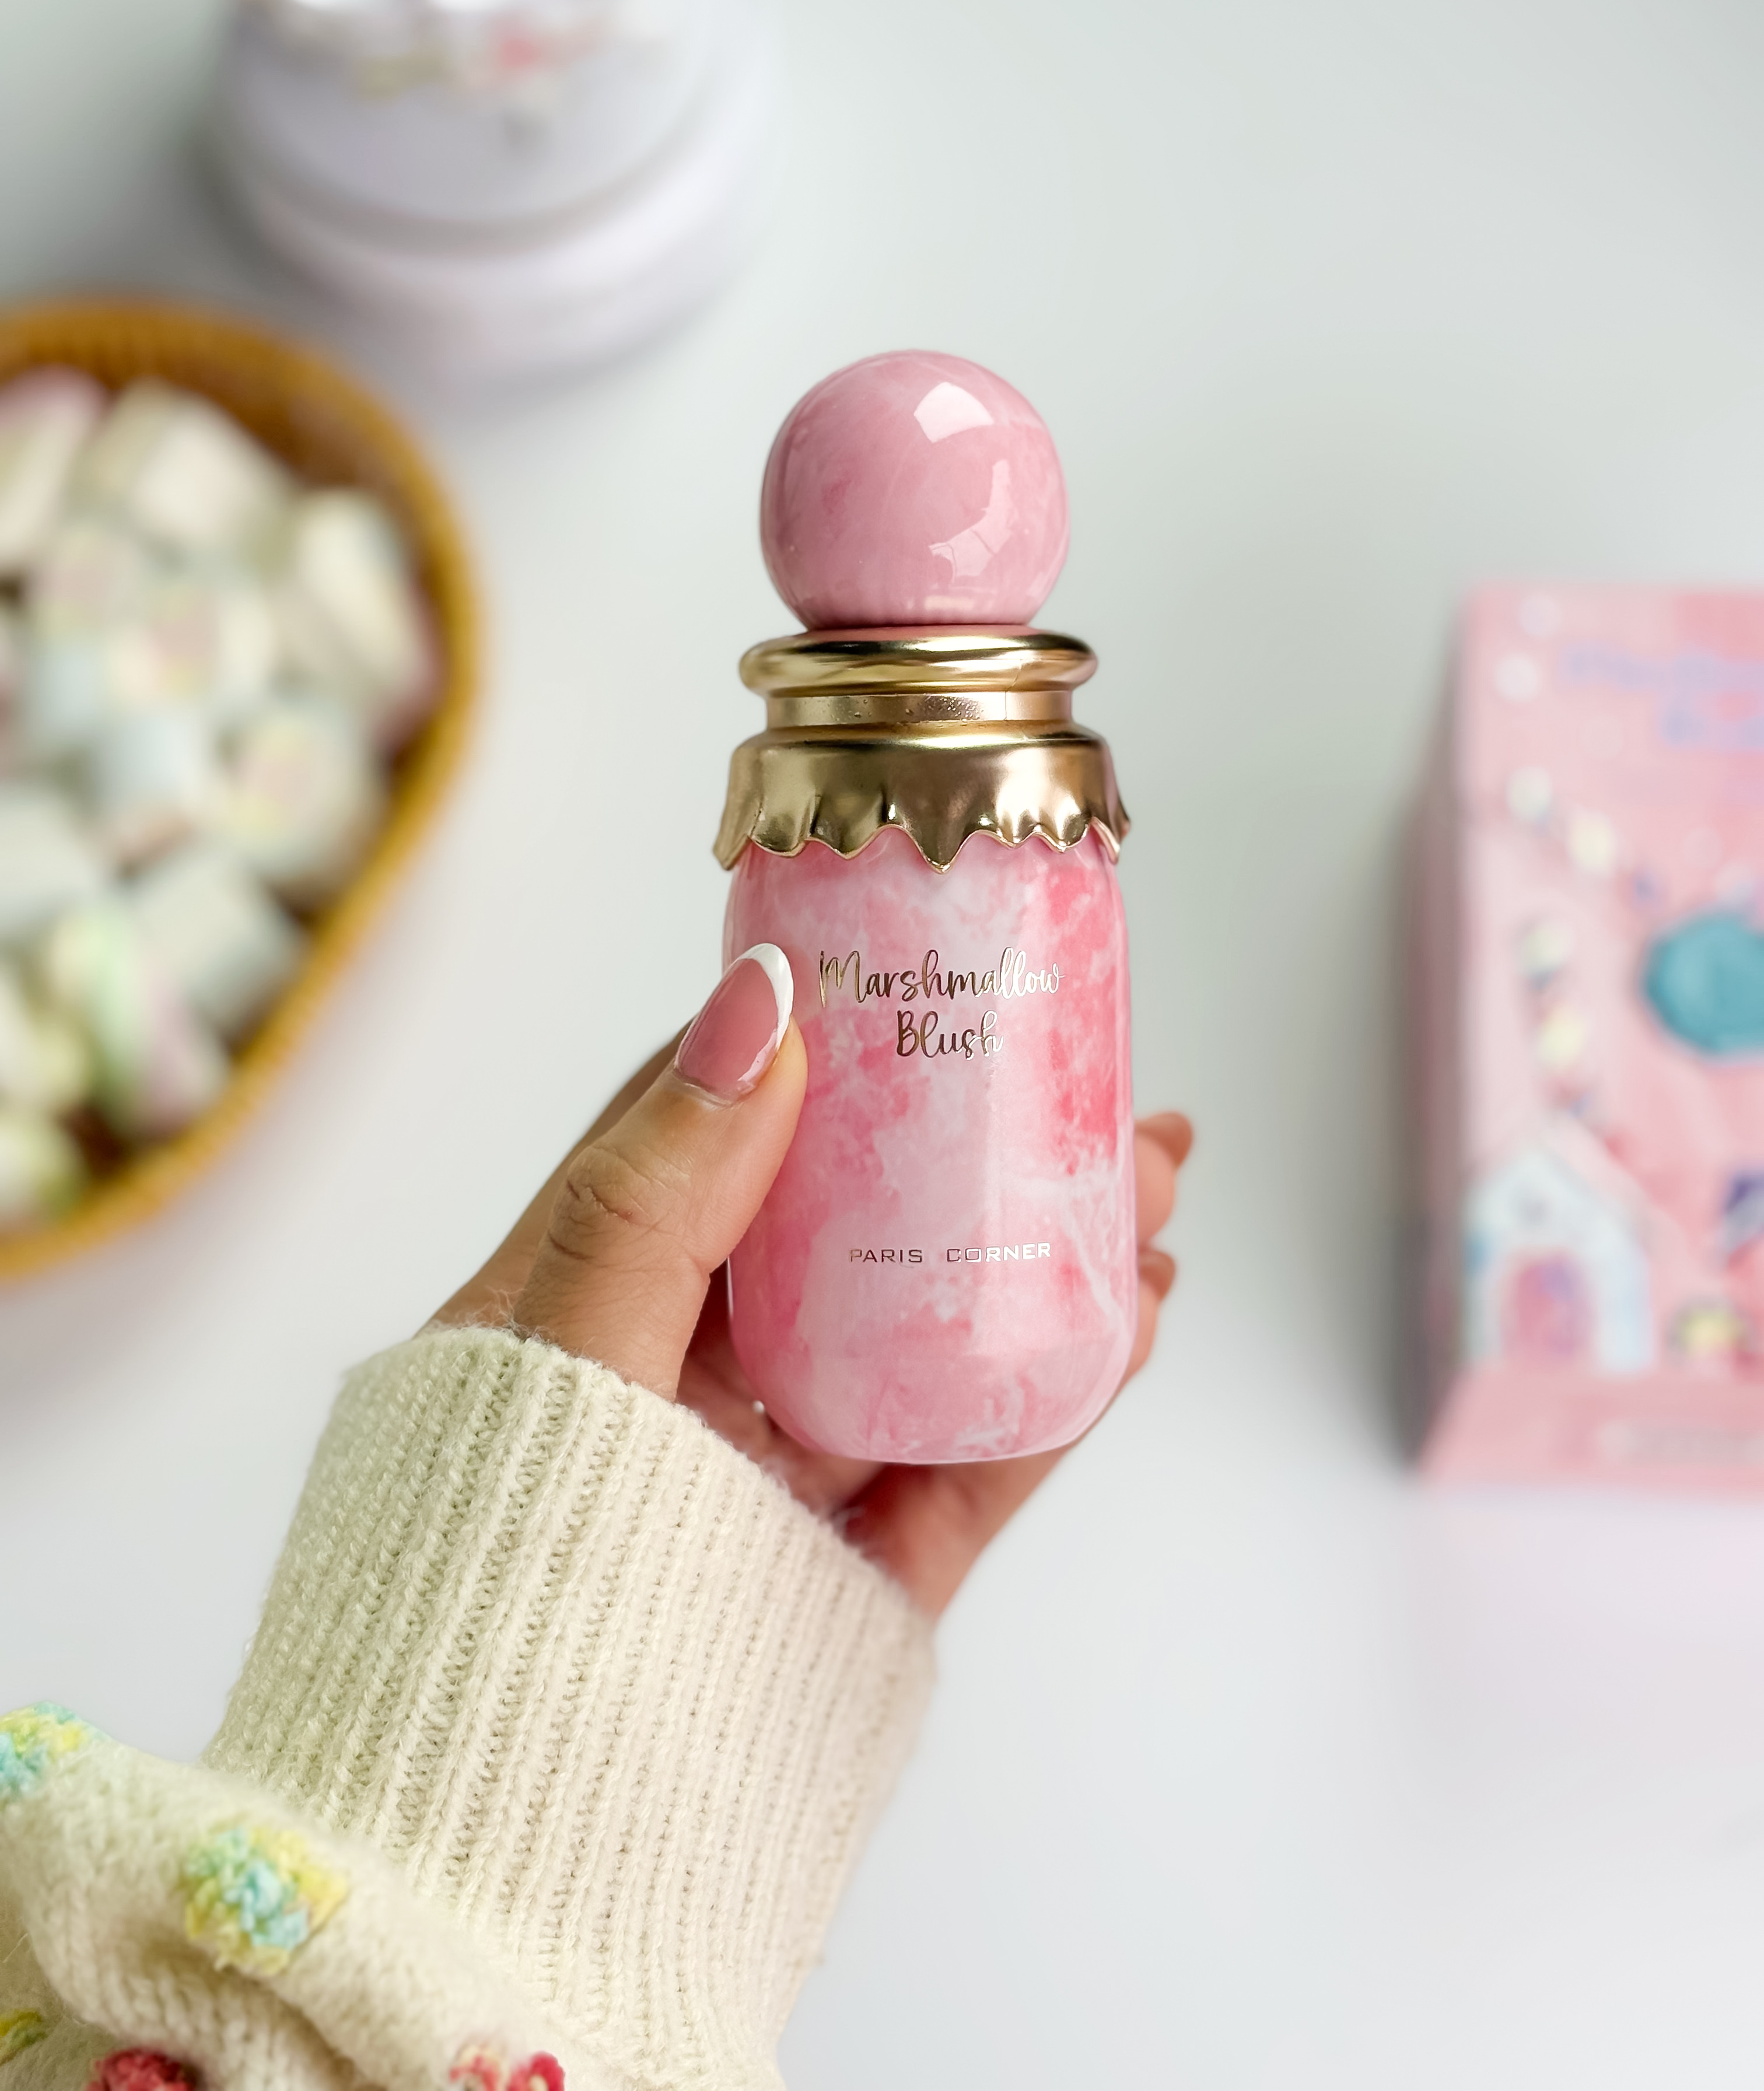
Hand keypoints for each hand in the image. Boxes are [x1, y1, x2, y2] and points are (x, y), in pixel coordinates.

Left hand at [431, 949, 1191, 1616]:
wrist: (510, 1863)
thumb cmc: (489, 1595)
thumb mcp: (558, 1360)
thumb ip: (656, 1192)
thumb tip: (758, 996)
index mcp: (583, 1302)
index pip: (712, 1131)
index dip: (817, 1040)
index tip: (913, 966)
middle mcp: (684, 1382)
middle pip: (849, 1228)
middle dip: (971, 1144)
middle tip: (1090, 1080)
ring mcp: (771, 1482)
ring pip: (924, 1337)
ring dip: (1042, 1255)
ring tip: (1146, 1182)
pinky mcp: (847, 1581)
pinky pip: (958, 1468)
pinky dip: (1049, 1395)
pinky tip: (1124, 1322)